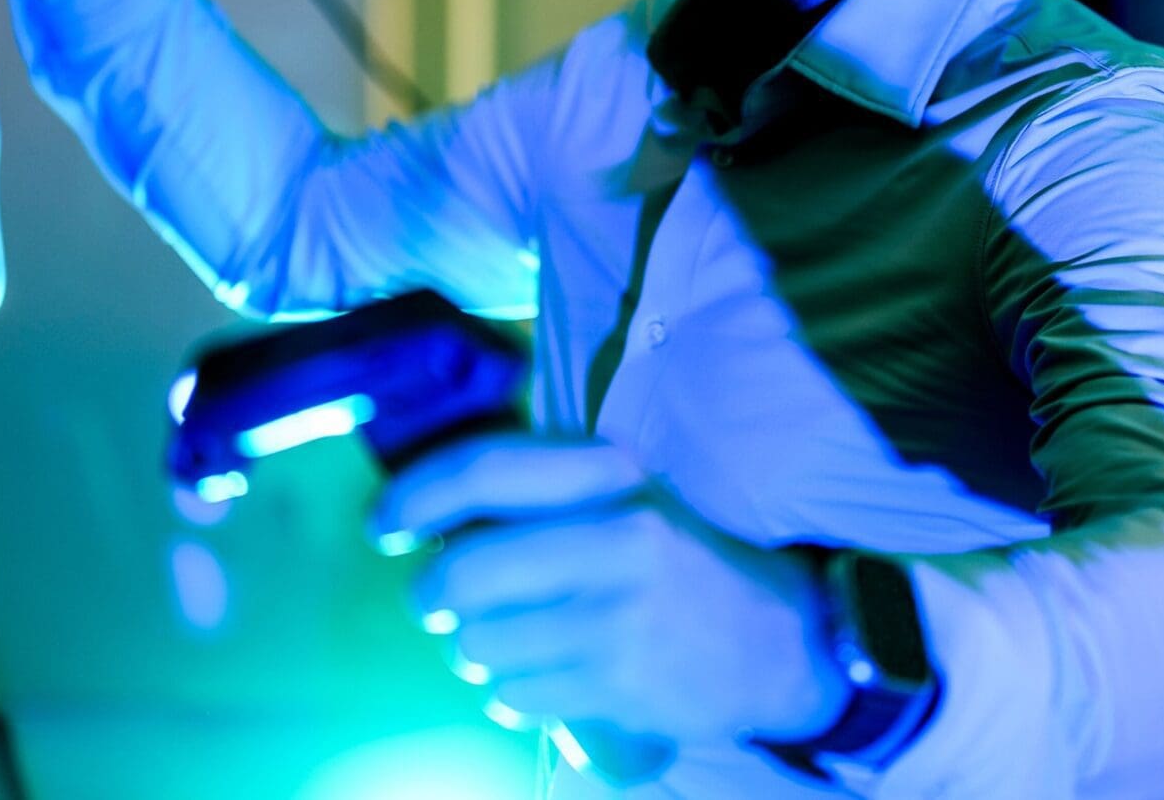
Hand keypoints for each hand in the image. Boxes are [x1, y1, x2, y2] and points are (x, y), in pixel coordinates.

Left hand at [371, 434, 851, 744]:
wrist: (780, 638)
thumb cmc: (680, 562)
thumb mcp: (626, 498)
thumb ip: (542, 492)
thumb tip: (431, 513)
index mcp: (611, 477)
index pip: (484, 471)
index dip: (414, 497)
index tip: (383, 525)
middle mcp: (617, 537)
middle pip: (468, 570)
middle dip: (431, 596)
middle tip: (434, 605)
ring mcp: (619, 616)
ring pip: (483, 642)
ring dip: (474, 652)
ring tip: (502, 646)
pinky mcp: (621, 682)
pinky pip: (517, 692)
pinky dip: (511, 692)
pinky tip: (536, 680)